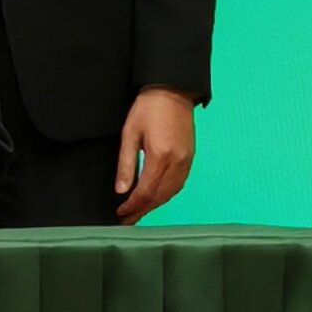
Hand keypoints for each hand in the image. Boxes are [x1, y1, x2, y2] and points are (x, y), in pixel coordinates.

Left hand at [116, 87, 196, 223]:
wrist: (172, 91)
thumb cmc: (147, 109)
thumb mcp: (129, 134)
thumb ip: (126, 164)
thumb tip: (121, 190)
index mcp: (160, 155)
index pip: (146, 191)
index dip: (133, 205)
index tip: (120, 213)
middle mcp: (177, 162)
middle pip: (160, 196)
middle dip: (142, 210)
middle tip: (127, 220)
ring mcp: (186, 160)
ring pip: (171, 192)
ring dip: (155, 205)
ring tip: (139, 213)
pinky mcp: (190, 157)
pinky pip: (179, 183)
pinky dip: (166, 195)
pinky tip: (155, 198)